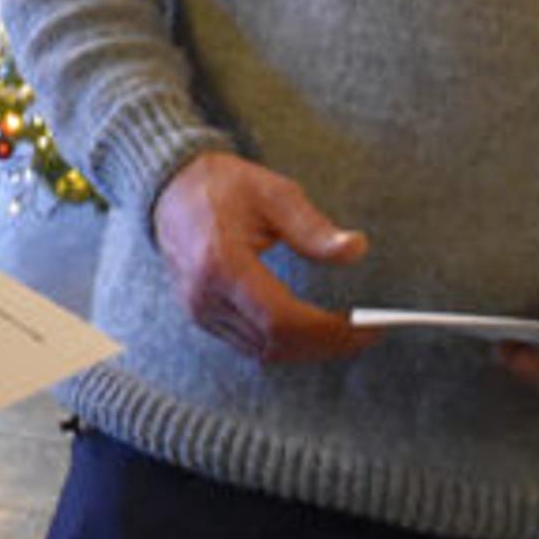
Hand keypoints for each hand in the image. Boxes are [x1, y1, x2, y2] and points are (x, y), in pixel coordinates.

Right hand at [152, 151, 373, 363]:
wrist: (170, 189)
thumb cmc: (222, 186)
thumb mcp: (272, 193)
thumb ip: (313, 227)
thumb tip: (355, 249)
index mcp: (222, 264)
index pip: (283, 320)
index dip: (329, 331)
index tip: (368, 326)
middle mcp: (205, 296)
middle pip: (275, 344)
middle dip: (327, 345)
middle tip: (367, 334)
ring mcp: (199, 310)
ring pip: (263, 352)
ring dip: (308, 350)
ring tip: (346, 334)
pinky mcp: (200, 315)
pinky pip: (248, 345)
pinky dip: (286, 345)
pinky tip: (311, 331)